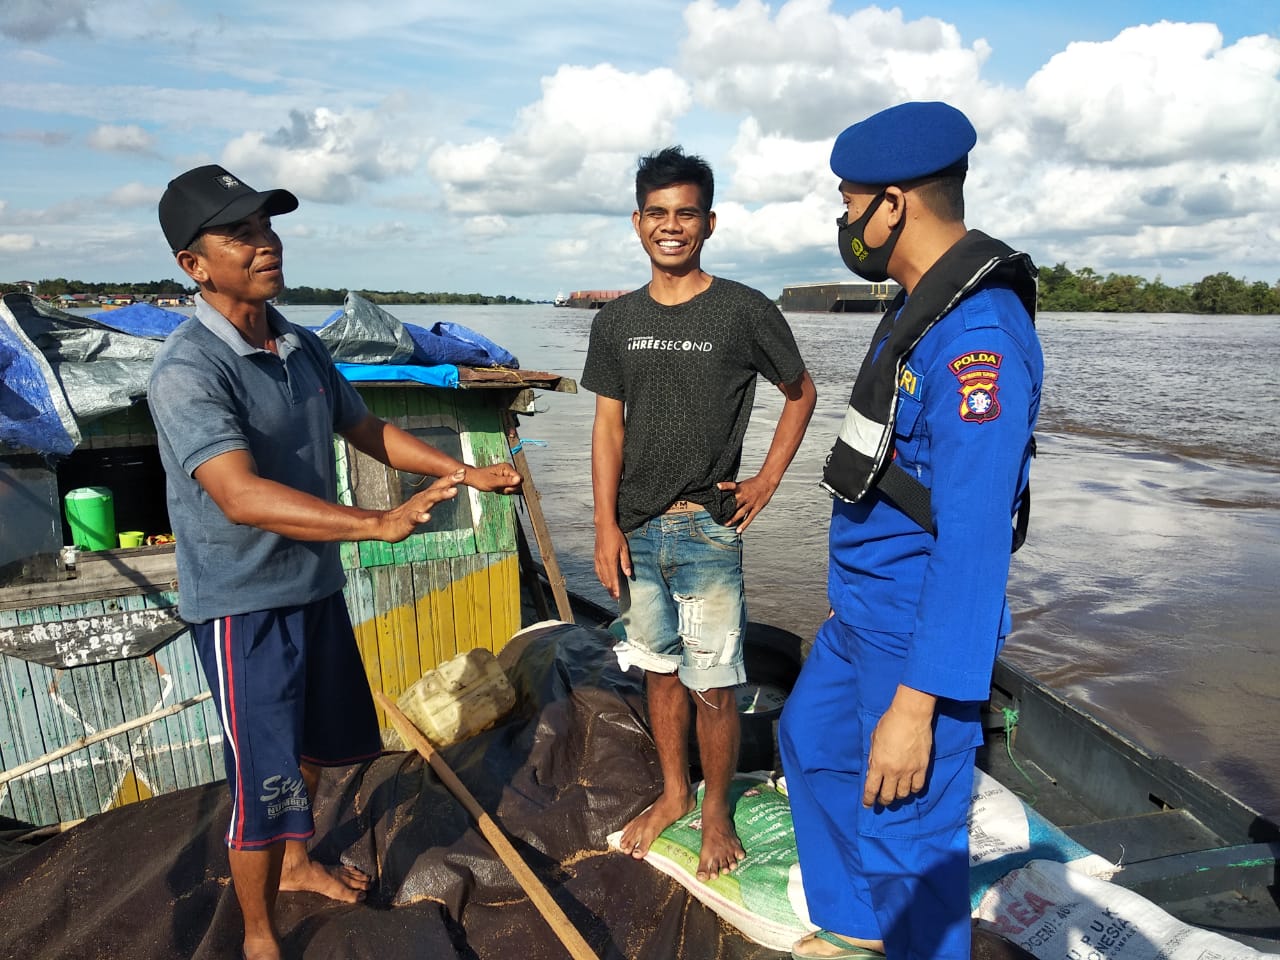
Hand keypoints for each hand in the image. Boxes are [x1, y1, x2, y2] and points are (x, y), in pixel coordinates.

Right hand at [378, 471, 460, 541]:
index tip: (463, 470)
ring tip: (453, 491)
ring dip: (441, 495)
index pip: (440, 484)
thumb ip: (437, 496)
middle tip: (461, 475)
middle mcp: (421, 500)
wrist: (387, 526)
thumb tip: (454, 488)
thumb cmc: (410, 515)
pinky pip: (415, 518)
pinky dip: (421, 517)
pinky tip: (427, 517)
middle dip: (449, 481)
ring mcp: (414, 509)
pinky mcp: (408, 521)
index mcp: (426, 496)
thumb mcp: (425, 504)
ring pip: (428, 501)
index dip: (451, 477)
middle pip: (436, 489)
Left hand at [464, 463, 522, 494]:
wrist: (473, 478)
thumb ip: (507, 481)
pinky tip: (497, 488)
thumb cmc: (481, 479)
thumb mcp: (493, 482)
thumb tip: (519, 479)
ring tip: (497, 488)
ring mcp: (507, 474)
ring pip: (514, 487)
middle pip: (518, 484)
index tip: (503, 487)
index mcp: (507, 468)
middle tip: (499, 488)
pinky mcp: (505, 478)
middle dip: (509, 489)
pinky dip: (504, 490)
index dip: (513, 486)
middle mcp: (509, 470)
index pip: (520, 479)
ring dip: (506, 490)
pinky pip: (509, 487)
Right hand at [593, 522, 631, 598]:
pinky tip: (603, 580)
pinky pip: (597, 571)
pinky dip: (600, 578)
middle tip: (615, 598)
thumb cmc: (616, 535)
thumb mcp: (624, 548)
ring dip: (606, 585)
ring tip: (610, 591)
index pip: (613, 578)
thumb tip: (629, 574)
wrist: (603, 526)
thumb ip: (626, 562)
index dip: (615, 588)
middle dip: (611, 589)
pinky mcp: (596, 557)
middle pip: (606, 580)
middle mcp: (603, 562)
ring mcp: (598, 560)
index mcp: (610, 561)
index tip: (618, 597)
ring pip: (601, 576)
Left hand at [716, 474, 778, 531]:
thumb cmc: (753, 483)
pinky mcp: (756, 508)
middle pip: (734, 503)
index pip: (731, 486)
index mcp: (740, 488)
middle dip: (726, 510)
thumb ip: (732, 488)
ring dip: (733, 519)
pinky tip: (739, 530)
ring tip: (726, 524)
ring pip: (741, 512)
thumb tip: (719, 489)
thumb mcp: (741, 483)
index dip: (725, 486)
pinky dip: (744, 524)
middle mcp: (745, 496)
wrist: (767, 482)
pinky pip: (749, 518)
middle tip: (718, 516)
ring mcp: (751, 503)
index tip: (718, 486)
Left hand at [863, 686, 936, 807]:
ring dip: (897, 796)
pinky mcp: (922, 768)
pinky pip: (918, 787)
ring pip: (903, 794)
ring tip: (895, 793)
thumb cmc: (889, 724)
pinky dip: (912, 790)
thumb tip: (872, 772)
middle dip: (883, 800)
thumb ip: (873, 758)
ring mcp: (909, 771)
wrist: (911, 716)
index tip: (867, 804)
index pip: (871, 789)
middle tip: (882, 800)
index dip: (868, 800)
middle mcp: (893, 771)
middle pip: (888, 796)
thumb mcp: (874, 740)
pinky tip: (909, 787)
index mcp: (879, 764)